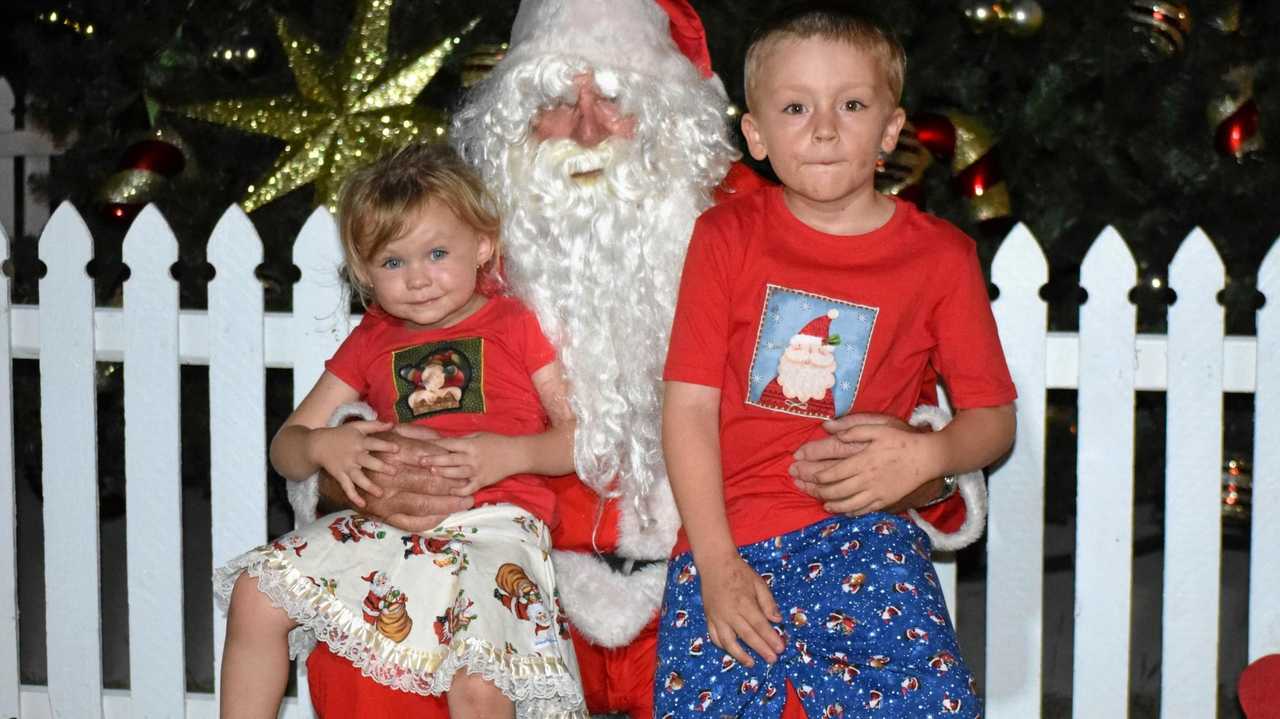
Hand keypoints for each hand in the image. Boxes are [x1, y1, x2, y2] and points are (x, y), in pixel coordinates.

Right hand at [307, 420, 397, 508]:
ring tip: (380, 494)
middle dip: (381, 467)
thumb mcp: (356, 426)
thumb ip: (374, 425)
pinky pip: (347, 488)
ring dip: (369, 486)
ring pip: (358, 478)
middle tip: (394, 472)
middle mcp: (354, 455)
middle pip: (368, 462)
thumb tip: (391, 424)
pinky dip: (354, 497)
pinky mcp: (340, 476)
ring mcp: (346, 467)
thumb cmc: (341, 435)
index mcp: (359, 442)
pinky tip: (363, 505)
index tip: (397, 449)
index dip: (385, 446)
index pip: (373, 443)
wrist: (317, 445)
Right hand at [334, 425, 475, 530]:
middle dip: (454, 487)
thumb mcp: (393, 433)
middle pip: (429, 484)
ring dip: (447, 505)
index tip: (466, 469)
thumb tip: (443, 440)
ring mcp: (386, 499)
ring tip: (465, 503)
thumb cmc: (374, 448)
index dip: (450, 466)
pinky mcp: (383, 515)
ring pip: (422, 505)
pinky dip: (429, 521)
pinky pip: (410, 522)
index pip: (429, 462)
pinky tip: (444, 515)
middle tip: (471, 487)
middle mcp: (390, 477)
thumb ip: (419, 434)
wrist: (343, 466)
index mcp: (394, 454)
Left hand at [420, 432, 519, 494]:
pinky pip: (468, 488)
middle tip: (420, 461)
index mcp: (471, 445)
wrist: (516, 455)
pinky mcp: (482, 482)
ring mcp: (477, 471)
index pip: (449, 444)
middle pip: (449, 460)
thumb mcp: (479, 435)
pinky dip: (458, 491)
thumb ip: (463, 439)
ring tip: (431, 472)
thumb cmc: (497, 442)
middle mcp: (472, 458)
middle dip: (434, 460)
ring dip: (443, 473)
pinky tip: (450, 491)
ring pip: (456, 474)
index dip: (435, 445)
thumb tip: (445, 443)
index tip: (422, 446)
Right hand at [698, 555, 783, 667]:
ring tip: (751, 663)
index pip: (760, 625)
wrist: (715, 563)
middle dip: (761, 649)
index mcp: (744, 602)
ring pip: (728, 641)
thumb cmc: (739, 572)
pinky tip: (732, 651)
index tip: (781, 648)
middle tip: (772, 659)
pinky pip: (714, 636)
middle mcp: (730, 612)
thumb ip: (768, 603)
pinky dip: (723, 646)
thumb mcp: (758, 583)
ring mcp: (717, 617)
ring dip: (740, 655)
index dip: (771, 638)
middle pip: (747, 636)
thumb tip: (777, 620)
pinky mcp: (709, 618)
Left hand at [790, 413, 936, 514]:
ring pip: (846, 504)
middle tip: (802, 487)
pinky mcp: (885, 501)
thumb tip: (829, 428)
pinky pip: (862, 510)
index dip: (814, 475)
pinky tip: (841, 510)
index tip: (802, 472)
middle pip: (834, 490)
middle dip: (815, 490)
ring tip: (820, 502)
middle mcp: (866, 479)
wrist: (927, 458)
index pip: (832, 472)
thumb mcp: (879, 427)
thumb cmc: (902, 440)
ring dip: (830, 504)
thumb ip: (853, 429)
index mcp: (862, 461)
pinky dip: (848, 512)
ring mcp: (875, 493)